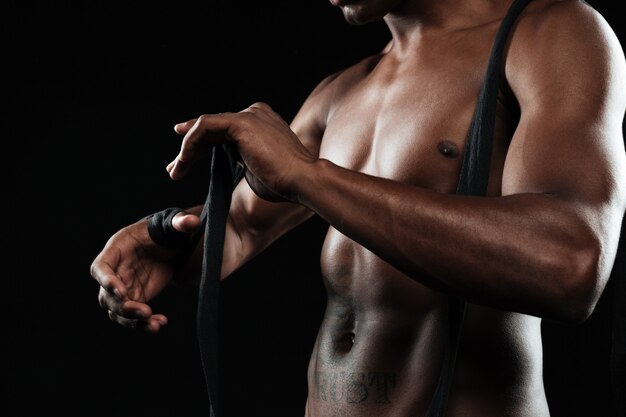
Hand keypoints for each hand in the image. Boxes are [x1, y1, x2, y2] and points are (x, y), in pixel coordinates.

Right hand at [90, 211, 200, 331]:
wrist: (169, 244)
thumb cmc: (165, 230)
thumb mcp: (172, 225)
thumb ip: (180, 223)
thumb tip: (192, 221)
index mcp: (117, 249)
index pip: (101, 268)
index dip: (107, 281)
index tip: (122, 292)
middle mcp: (115, 271)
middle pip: (106, 296)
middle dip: (123, 307)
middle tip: (145, 312)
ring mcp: (123, 287)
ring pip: (117, 311)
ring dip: (132, 321)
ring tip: (155, 325)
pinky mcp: (136, 298)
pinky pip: (134, 316)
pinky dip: (145, 323)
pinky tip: (160, 323)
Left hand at [166, 102, 315, 201]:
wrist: (302, 180)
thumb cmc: (284, 182)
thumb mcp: (256, 168)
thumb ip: (241, 159)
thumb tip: (224, 165)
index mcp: (261, 121)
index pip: (223, 129)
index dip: (200, 144)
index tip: (184, 158)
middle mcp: (255, 112)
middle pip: (212, 128)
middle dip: (190, 149)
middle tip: (175, 169)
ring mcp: (248, 115)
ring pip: (205, 127)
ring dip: (187, 150)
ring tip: (176, 171)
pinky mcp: (241, 122)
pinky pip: (205, 127)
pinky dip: (191, 144)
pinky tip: (184, 161)